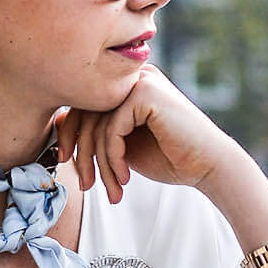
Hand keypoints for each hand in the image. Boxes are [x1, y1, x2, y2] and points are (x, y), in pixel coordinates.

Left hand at [54, 66, 240, 201]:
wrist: (208, 165)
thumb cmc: (170, 158)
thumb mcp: (123, 146)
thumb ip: (97, 133)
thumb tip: (58, 124)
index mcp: (125, 86)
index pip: (82, 104)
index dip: (69, 135)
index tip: (67, 165)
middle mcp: (131, 77)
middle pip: (84, 111)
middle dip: (81, 154)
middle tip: (86, 185)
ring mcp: (139, 81)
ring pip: (97, 124)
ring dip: (101, 164)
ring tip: (112, 189)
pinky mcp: (146, 93)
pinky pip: (112, 128)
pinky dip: (114, 158)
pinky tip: (125, 177)